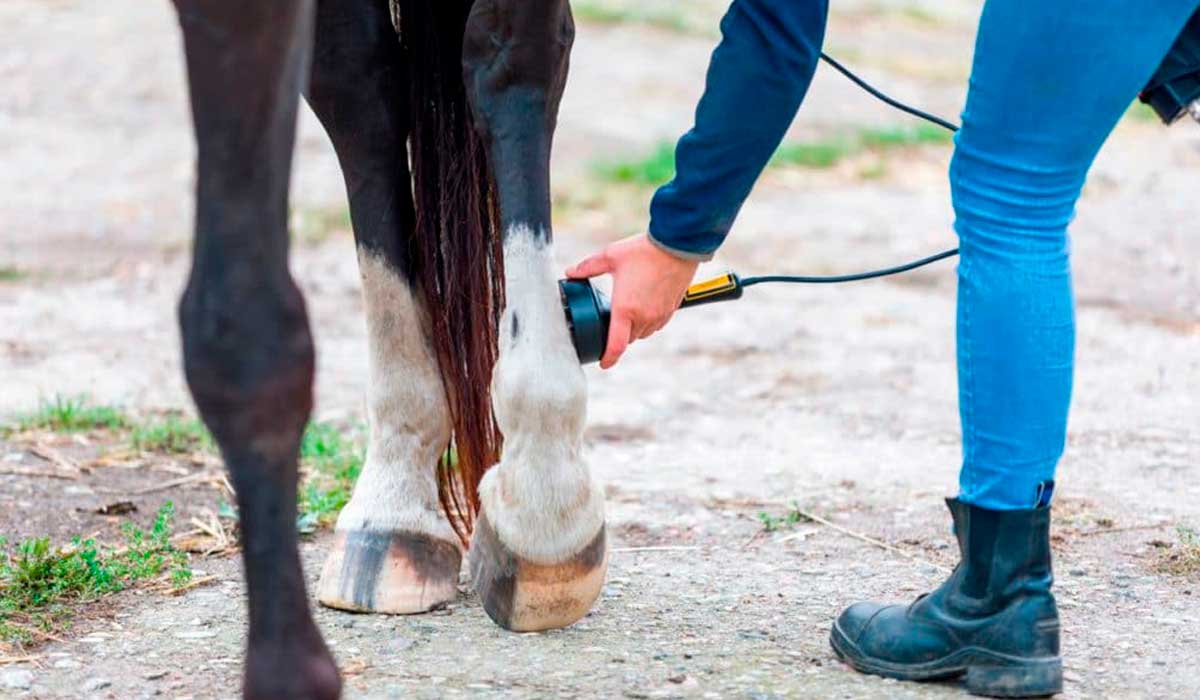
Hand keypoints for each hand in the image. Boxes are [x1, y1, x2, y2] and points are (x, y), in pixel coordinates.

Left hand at [566, 234, 699, 368]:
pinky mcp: (670, 310)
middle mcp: (643, 317)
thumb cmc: (643, 251)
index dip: (608, 359)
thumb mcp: (610, 257)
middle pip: (628, 339)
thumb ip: (588, 267)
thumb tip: (570, 272)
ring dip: (634, 328)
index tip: (603, 363)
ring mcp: (659, 315)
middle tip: (612, 322)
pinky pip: (656, 325)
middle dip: (618, 335)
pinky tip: (644, 305)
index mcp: (625, 309)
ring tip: (628, 311)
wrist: (677, 245)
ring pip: (643, 333)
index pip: (616, 346)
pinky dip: (648, 322)